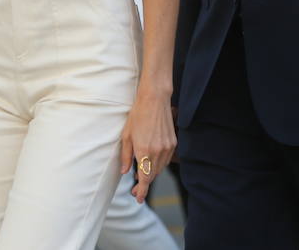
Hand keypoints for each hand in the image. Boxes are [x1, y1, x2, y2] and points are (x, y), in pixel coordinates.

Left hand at [120, 88, 176, 203]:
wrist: (155, 100)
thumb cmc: (137, 115)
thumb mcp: (126, 135)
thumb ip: (125, 155)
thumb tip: (125, 172)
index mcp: (144, 151)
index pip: (144, 178)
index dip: (141, 191)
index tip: (138, 198)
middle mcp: (158, 152)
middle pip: (152, 175)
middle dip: (144, 184)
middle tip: (135, 189)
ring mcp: (167, 148)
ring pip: (160, 168)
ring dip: (151, 173)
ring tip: (141, 175)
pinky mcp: (173, 143)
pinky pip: (166, 159)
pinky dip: (158, 164)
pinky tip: (151, 162)